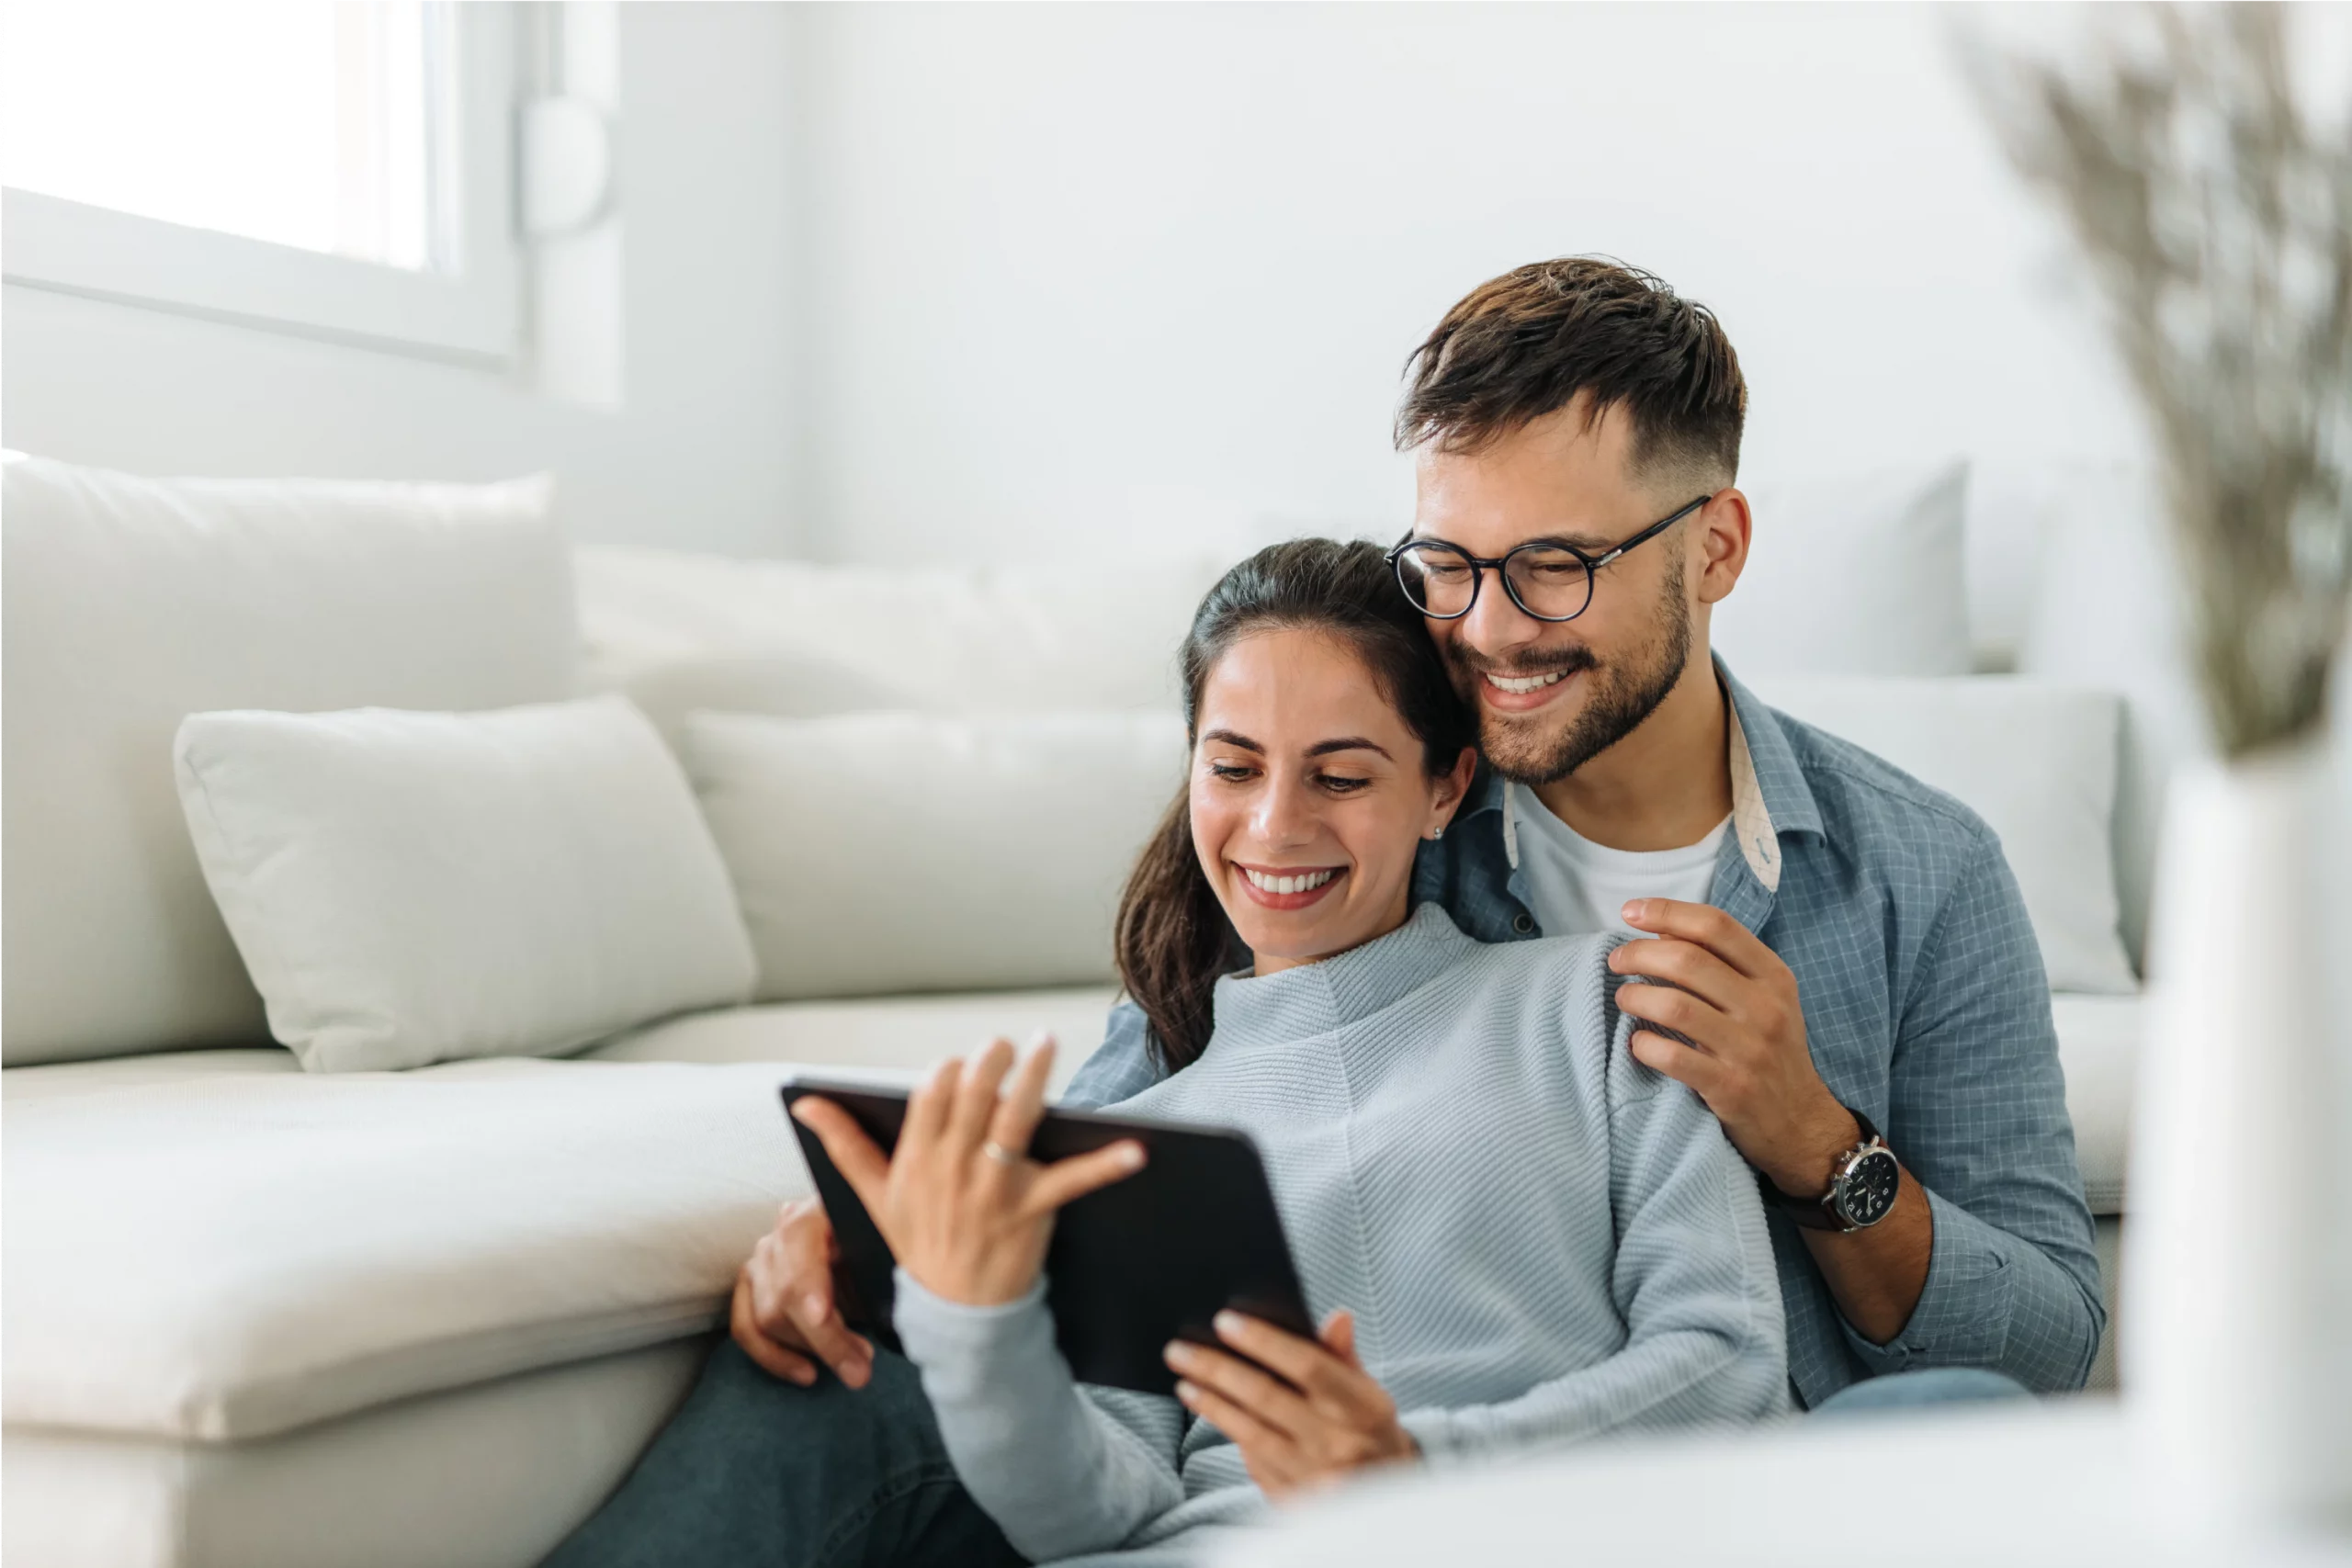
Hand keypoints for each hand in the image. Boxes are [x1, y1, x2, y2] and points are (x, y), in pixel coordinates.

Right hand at [729, 1197, 877, 1386]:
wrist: (867, 1247)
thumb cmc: (882, 1248)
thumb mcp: (890, 1250)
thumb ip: (888, 1267)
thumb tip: (899, 1303)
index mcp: (819, 1209)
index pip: (798, 1241)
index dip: (807, 1280)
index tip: (821, 1316)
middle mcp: (781, 1230)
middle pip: (785, 1290)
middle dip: (825, 1337)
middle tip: (863, 1367)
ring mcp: (762, 1258)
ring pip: (767, 1316)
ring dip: (810, 1349)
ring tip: (854, 1365)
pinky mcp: (751, 1286)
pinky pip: (746, 1328)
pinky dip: (775, 1357)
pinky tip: (808, 1373)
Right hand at [790, 1038, 1145, 1307]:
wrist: (957, 1315)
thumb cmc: (917, 1245)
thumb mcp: (873, 1197)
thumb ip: (842, 1144)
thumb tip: (805, 1100)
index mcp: (915, 1162)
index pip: (928, 1099)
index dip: (947, 1074)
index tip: (960, 1060)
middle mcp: (952, 1171)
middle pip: (971, 1100)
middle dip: (990, 1063)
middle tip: (1006, 1041)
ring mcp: (992, 1190)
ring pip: (1013, 1123)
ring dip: (1033, 1081)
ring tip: (1047, 1044)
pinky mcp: (1031, 1210)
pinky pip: (1070, 1180)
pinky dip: (1105, 1164)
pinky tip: (1136, 1149)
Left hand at [1164, 1309, 1416, 1501]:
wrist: (1385, 1502)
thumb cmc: (1369, 1434)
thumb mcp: (1368, 1394)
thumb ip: (1344, 1356)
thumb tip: (1337, 1316)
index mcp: (1361, 1407)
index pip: (1308, 1364)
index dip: (1264, 1341)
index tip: (1224, 1321)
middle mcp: (1337, 1442)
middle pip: (1265, 1396)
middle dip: (1216, 1369)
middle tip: (1179, 1349)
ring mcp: (1312, 1476)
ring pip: (1248, 1431)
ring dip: (1210, 1403)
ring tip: (1184, 1381)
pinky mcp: (1292, 1501)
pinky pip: (1251, 1462)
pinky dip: (1229, 1433)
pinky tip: (1210, 1411)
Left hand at [1610, 898, 1858, 1195]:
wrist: (1800, 1122)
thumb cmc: (1771, 1051)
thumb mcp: (1763, 999)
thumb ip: (1720, 963)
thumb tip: (1660, 929)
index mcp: (1773, 976)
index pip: (1716, 926)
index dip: (1667, 911)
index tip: (1630, 911)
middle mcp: (1765, 1007)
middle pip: (1688, 961)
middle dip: (1638, 954)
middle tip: (1616, 961)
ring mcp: (1749, 1049)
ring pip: (1675, 1006)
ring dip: (1635, 998)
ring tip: (1624, 999)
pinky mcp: (1731, 1087)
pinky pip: (1673, 1057)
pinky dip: (1644, 1046)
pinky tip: (1638, 1043)